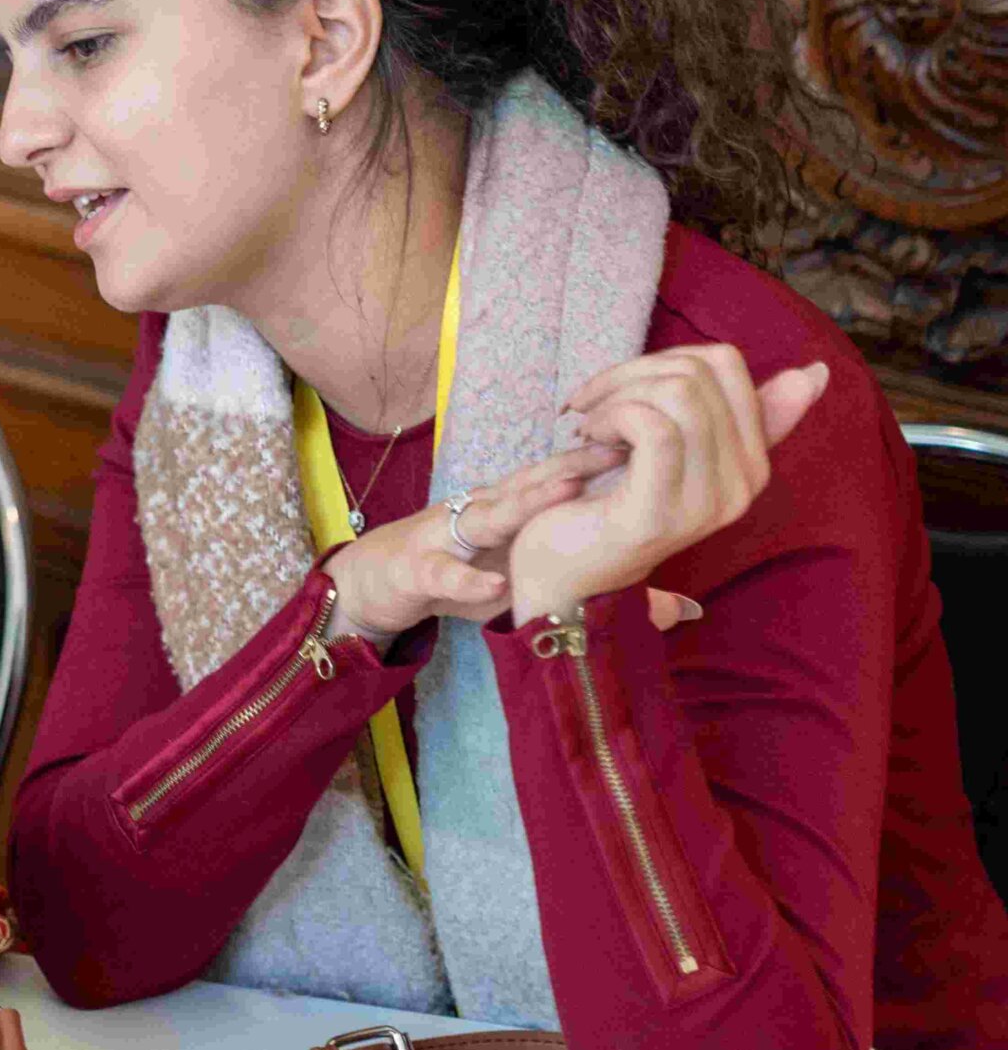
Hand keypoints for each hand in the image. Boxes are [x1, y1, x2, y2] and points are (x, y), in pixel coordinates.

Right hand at [322, 443, 623, 646]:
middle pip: (527, 484)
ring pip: (486, 518)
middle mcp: (475, 512)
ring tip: (564, 493)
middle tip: (618, 447)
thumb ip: (585, 579)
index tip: (648, 441)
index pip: (554, 477)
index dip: (598, 460)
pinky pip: (443, 575)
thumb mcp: (519, 572)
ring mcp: (443, 538)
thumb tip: (681, 608)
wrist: (369, 583)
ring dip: (525, 505)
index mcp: (502, 508)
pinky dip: (468, 580)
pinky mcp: (415, 571)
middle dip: (573, 466)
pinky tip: (494, 584)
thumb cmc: (453, 571)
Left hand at [509, 347, 829, 623]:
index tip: (622, 388)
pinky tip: (589, 437)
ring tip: (590, 425)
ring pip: (679, 394)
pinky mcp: (662, 514)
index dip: (662, 358)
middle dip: (631, 373)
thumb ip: (731, 413)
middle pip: (697, 372)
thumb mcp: (675, 447)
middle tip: (592, 405)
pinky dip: (611, 416)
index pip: (726, 362)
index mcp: (752, 460)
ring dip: (616, 394)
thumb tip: (815, 373)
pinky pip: (653, 428)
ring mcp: (707, 503)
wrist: (565, 575)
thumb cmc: (609, 502)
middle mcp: (744, 484)